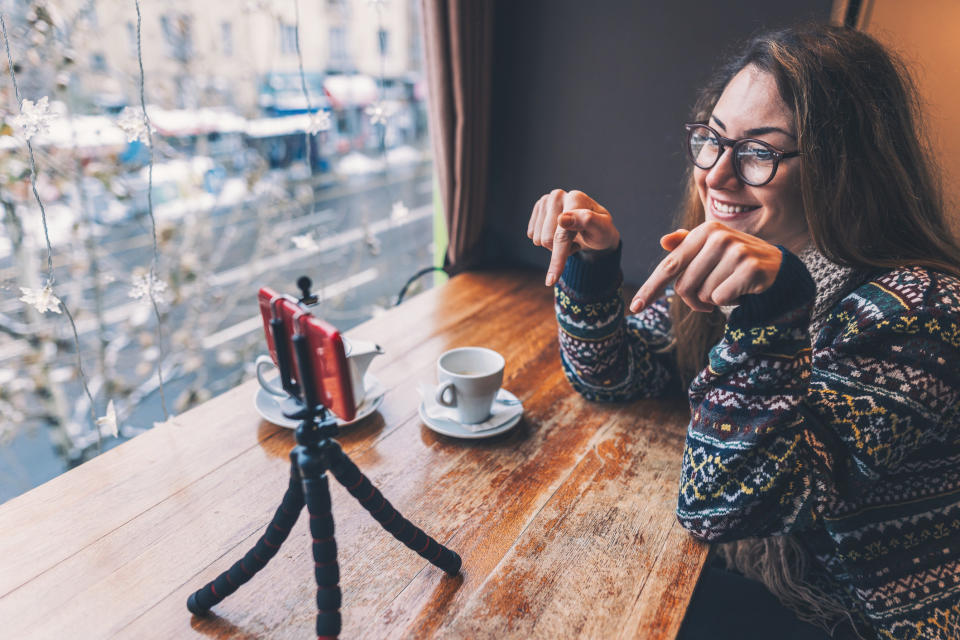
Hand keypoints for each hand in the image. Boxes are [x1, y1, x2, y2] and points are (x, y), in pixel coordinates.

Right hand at [527, 189, 620, 285]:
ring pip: (539, 239)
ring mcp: (545, 201)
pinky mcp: (538, 209)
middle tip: (576, 241)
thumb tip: (562, 218)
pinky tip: (559, 232)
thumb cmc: (600, 232)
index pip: (562, 234)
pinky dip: (546, 241)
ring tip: (570, 236)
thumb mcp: (602, 230)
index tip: (551, 280)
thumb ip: (587, 222)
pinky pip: (533, 235)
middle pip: (547, 239)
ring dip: (554, 245)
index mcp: (575, 198)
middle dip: (561, 249)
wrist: (595, 229)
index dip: (558, 258)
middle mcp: (558, 196)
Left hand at [630, 221, 782, 312]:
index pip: (669, 266)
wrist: (777, 266)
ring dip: (713, 300)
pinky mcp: (749, 268)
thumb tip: (663, 241)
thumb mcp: (711, 249)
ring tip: (729, 287)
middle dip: (693, 300)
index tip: (635, 308)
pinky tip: (740, 291)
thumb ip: (687, 245)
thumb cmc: (736, 260)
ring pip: (703, 294)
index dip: (650, 288)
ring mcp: (735, 251)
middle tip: (708, 298)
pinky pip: (721, 299)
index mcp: (704, 231)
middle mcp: (718, 237)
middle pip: (684, 286)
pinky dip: (727, 302)